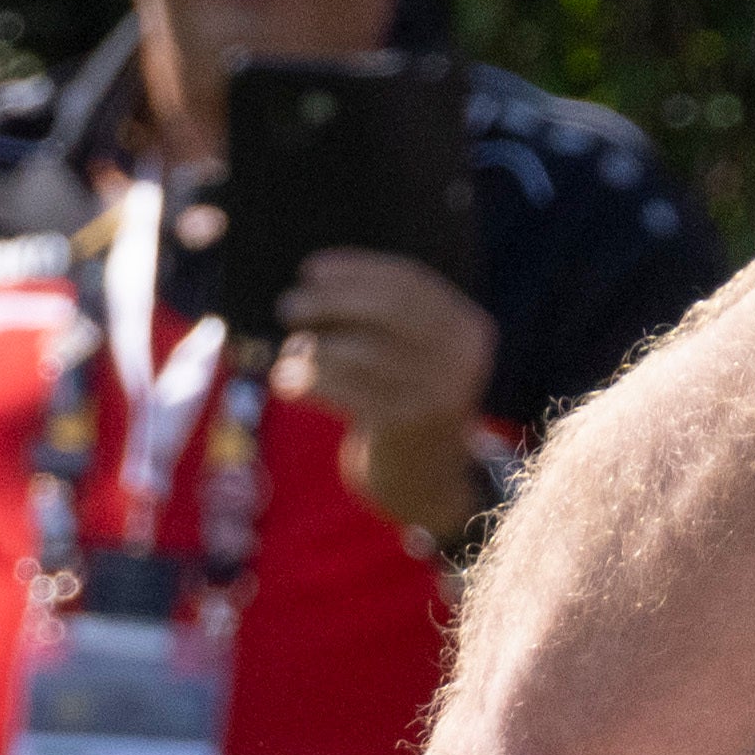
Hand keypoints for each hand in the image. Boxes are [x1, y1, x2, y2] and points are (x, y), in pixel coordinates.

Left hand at [271, 245, 503, 541]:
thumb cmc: (405, 404)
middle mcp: (462, 359)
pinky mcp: (406, 426)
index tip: (311, 270)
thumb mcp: (414, 357)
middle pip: (388, 309)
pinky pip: (345, 390)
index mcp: (468, 330)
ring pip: (361, 351)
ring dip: (314, 346)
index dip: (356, 270)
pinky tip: (285, 382)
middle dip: (331, 301)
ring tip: (289, 352)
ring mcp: (438, 394)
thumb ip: (385, 318)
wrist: (428, 484)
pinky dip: (308, 381)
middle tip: (289, 306)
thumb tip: (317, 282)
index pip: (409, 282)